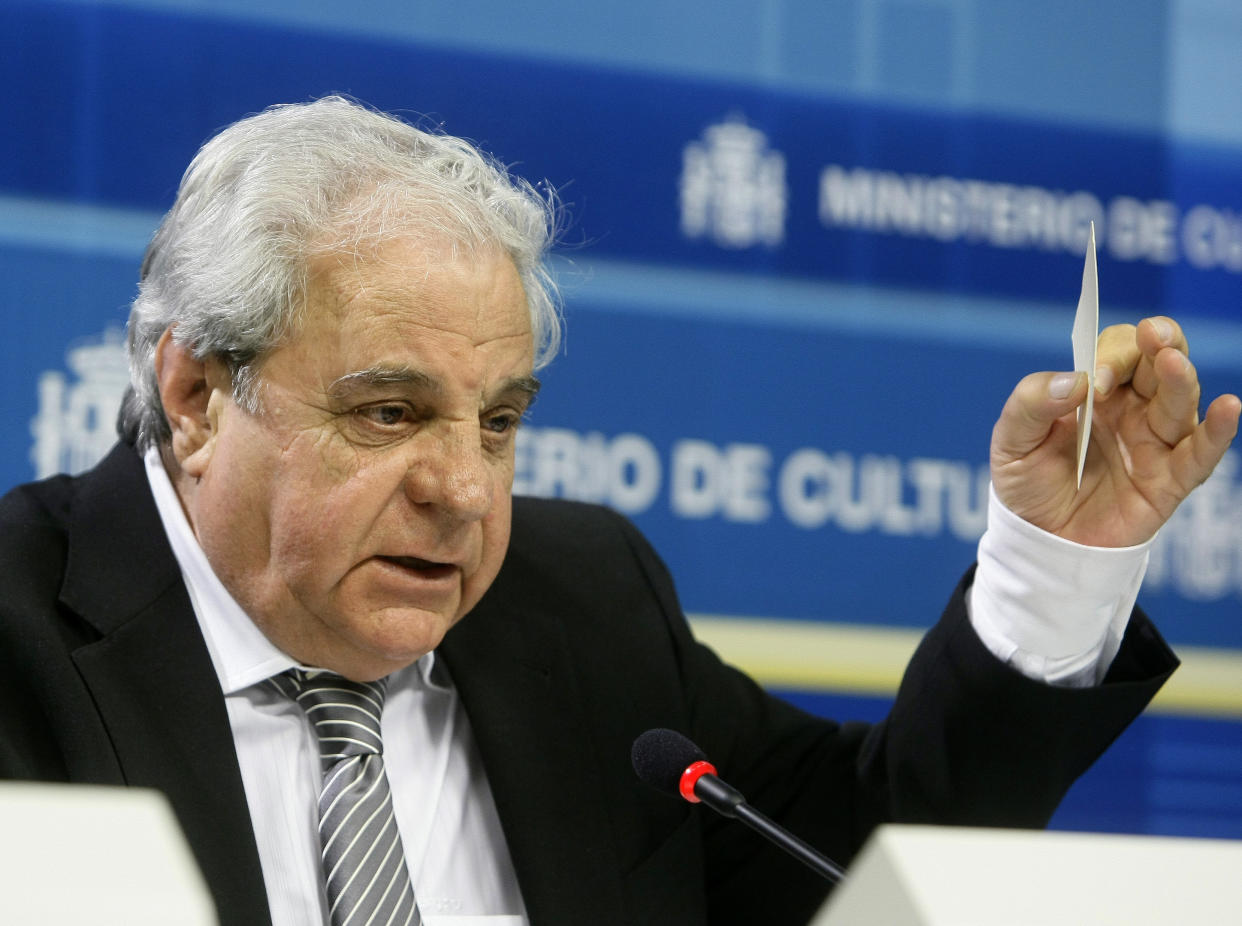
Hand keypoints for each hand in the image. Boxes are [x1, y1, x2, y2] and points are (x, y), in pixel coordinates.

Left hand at [990, 316, 1240, 546]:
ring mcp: (1154, 443)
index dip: (1113, 355)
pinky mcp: (1169, 481)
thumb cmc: (1027, 485)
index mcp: (1096, 393)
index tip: (1097, 381)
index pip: (1118, 351)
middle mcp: (1132, 410)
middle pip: (1158, 364)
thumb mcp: (1010, 442)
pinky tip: (1229, 408)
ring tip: (1173, 363)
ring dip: (1181, 379)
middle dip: (1160, 344)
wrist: (1038, 540)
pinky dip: (1218, 432)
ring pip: (1180, 402)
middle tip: (1154, 336)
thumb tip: (1076, 381)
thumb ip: (1030, 405)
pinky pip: (1201, 454)